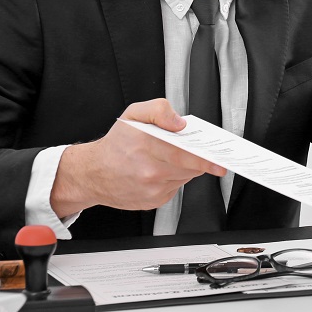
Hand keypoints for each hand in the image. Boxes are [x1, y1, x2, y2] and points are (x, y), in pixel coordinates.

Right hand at [51, 98, 226, 215]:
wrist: (92, 174)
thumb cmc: (115, 144)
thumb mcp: (133, 114)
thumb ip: (159, 110)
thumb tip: (179, 122)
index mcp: (146, 147)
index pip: (185, 155)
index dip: (205, 159)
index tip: (220, 162)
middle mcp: (150, 172)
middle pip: (190, 167)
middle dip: (197, 158)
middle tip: (199, 151)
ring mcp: (152, 190)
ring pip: (184, 177)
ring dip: (185, 167)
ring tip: (169, 157)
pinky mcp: (154, 201)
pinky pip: (175, 188)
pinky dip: (174, 179)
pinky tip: (160, 171)